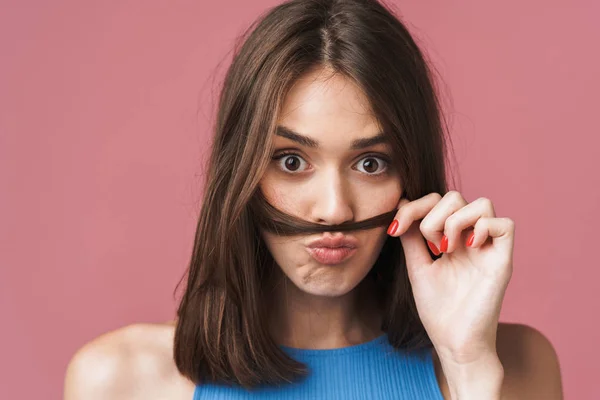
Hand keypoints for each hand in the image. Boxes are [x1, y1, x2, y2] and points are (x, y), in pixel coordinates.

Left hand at [387, 191, 514, 364]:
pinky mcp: (503, 261)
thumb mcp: (417, 265)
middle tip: (429, 245)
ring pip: (482, 204)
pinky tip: (465, 249)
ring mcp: (488, 248)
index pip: (437, 202)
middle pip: (456, 197)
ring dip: (455, 221)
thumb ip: (412, 236)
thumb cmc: (438, 309)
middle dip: (433, 214)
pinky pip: (505, 225)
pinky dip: (482, 229)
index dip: (414, 206)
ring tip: (445, 248)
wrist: (453, 342)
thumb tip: (401, 201)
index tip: (395, 228)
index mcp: (451, 238)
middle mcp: (471, 239)